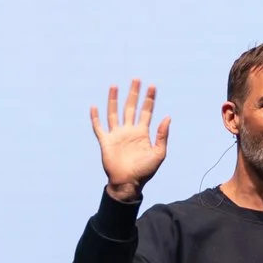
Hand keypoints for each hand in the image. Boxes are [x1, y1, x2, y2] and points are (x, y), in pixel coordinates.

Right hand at [91, 79, 170, 201]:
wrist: (128, 183)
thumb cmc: (144, 171)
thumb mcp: (158, 153)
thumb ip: (162, 135)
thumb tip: (168, 117)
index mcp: (142, 133)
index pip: (146, 111)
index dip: (149, 99)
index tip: (152, 86)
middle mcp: (129, 131)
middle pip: (130, 107)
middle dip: (133, 94)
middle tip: (136, 79)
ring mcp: (116, 135)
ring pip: (114, 113)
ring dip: (114, 100)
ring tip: (114, 86)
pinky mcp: (105, 142)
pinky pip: (99, 127)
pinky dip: (95, 118)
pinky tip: (94, 107)